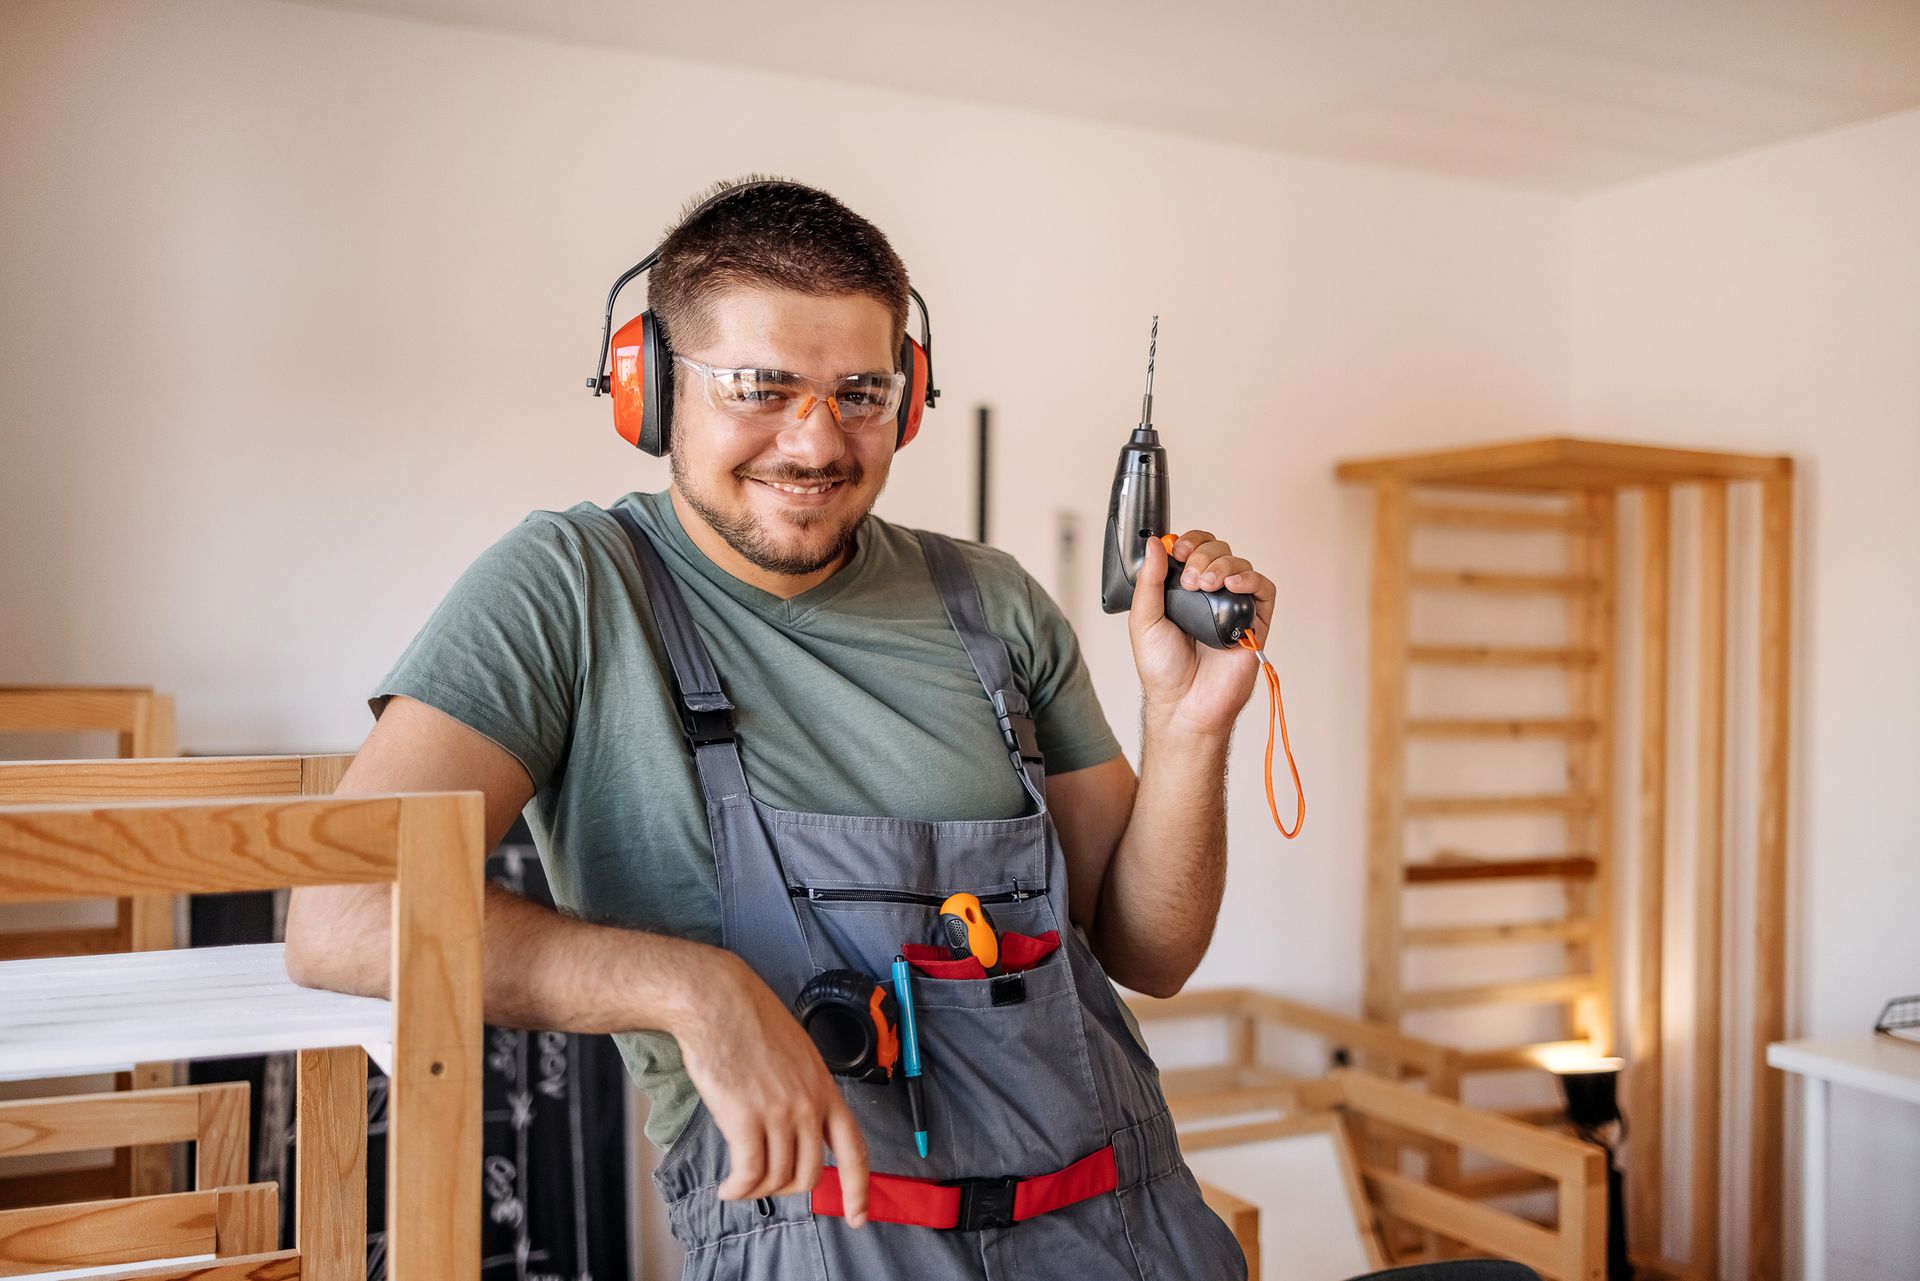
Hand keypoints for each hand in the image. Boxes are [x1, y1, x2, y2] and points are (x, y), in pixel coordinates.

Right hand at [671, 951, 869, 1225]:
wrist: (717, 1001)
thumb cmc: (749, 1021)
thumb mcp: (797, 1054)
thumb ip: (803, 1091)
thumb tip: (795, 1129)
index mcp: (826, 1088)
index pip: (855, 1148)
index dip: (859, 1188)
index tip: (858, 1216)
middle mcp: (809, 1104)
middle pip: (810, 1174)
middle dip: (786, 1189)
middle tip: (762, 1184)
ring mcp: (779, 1112)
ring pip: (778, 1178)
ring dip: (755, 1190)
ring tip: (736, 1184)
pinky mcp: (745, 1118)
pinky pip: (749, 1175)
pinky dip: (738, 1189)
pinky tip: (727, 1188)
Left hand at [1128, 530, 1275, 737]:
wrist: (1184, 702)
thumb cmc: (1163, 669)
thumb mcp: (1144, 619)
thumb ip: (1148, 580)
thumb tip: (1154, 544)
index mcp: (1183, 590)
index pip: (1194, 549)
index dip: (1189, 542)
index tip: (1178, 550)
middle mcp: (1210, 594)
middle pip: (1218, 550)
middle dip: (1203, 554)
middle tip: (1191, 578)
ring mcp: (1233, 606)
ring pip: (1239, 565)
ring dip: (1222, 565)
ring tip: (1207, 585)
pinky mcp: (1254, 621)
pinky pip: (1262, 589)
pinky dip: (1249, 579)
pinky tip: (1232, 585)